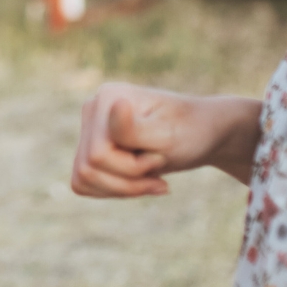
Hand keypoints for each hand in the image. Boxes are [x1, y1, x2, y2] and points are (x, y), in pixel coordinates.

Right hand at [70, 83, 251, 196]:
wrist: (203, 134)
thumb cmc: (190, 133)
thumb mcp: (168, 136)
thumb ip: (134, 128)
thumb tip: (113, 102)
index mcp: (107, 97)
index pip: (98, 154)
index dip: (132, 167)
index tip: (161, 157)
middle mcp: (92, 109)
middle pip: (88, 168)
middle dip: (128, 181)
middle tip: (159, 170)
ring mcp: (89, 128)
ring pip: (83, 178)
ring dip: (122, 188)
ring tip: (153, 179)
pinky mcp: (90, 148)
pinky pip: (84, 183)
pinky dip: (114, 190)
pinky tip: (139, 181)